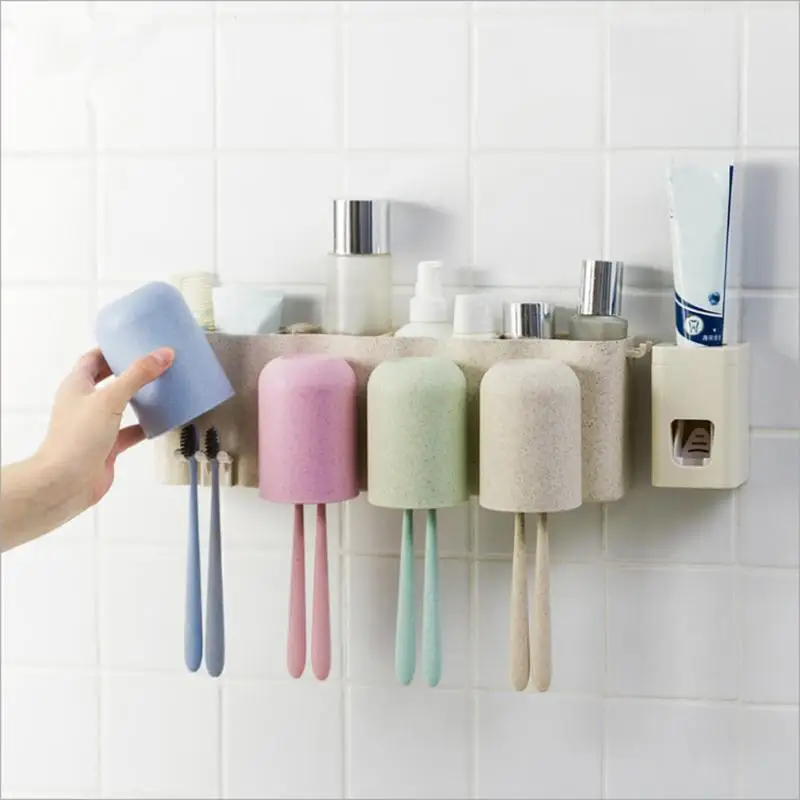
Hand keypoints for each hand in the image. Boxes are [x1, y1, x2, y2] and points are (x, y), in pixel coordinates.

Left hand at [38, 346, 174, 515]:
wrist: (66, 482)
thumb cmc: (77, 438)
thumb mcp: (110, 399)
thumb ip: (137, 375)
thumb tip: (163, 354)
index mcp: (77, 386)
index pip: (93, 359)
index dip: (112, 350)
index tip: (135, 342)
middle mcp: (85, 403)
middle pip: (108, 380)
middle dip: (130, 372)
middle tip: (154, 362)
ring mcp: (96, 425)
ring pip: (121, 406)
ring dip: (140, 398)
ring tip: (162, 387)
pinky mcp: (107, 445)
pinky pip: (130, 431)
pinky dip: (146, 426)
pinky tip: (162, 421)